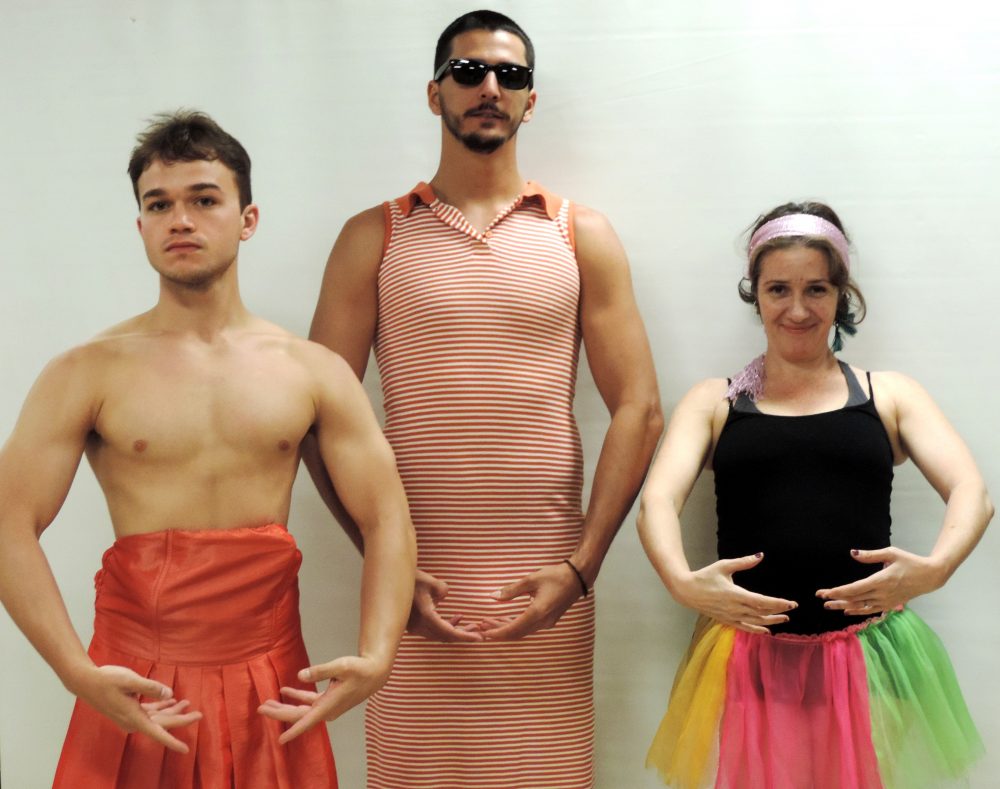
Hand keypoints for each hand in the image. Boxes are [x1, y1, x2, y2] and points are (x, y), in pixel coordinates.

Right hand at [71, 664, 201, 752]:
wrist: (86, 682)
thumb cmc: (106, 680)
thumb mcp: (130, 680)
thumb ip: (151, 687)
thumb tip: (169, 694)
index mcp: (134, 717)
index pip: (158, 732)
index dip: (172, 742)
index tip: (186, 750)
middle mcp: (133, 721)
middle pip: (161, 723)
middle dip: (180, 718)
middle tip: (199, 714)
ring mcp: (130, 716)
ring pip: (156, 717)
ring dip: (171, 710)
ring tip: (187, 703)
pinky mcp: (128, 710)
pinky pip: (148, 712)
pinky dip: (160, 706)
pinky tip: (169, 699)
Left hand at [258, 654, 389, 743]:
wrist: (374, 673)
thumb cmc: (360, 670)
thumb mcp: (341, 666)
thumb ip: (320, 671)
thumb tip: (300, 675)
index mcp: (328, 706)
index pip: (306, 722)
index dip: (292, 731)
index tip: (279, 740)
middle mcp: (326, 710)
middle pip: (298, 716)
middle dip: (278, 713)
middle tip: (261, 708)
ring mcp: (327, 706)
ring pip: (301, 710)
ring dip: (284, 707)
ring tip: (268, 702)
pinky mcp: (328, 700)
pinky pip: (308, 703)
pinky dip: (297, 698)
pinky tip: (286, 691)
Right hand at [406, 568, 482, 641]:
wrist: (391, 580)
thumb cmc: (412, 578)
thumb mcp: (432, 582)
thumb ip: (443, 590)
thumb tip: (444, 597)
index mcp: (426, 616)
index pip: (449, 632)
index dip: (465, 636)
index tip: (479, 638)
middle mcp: (419, 626)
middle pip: (445, 636)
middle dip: (462, 635)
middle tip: (478, 632)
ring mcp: (414, 627)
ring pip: (439, 634)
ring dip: (454, 630)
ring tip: (470, 624)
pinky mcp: (413, 624)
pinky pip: (433, 630)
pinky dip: (445, 626)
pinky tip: (457, 617)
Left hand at [478, 562, 583, 640]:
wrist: (577, 578)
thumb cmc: (556, 576)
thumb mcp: (531, 580)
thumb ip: (511, 590)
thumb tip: (493, 596)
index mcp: (538, 613)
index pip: (514, 629)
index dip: (497, 632)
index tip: (484, 632)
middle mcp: (543, 622)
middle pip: (517, 633)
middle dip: (498, 631)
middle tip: (481, 627)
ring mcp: (547, 623)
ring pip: (522, 631)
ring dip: (505, 628)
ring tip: (489, 623)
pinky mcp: (548, 620)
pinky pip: (528, 627)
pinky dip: (515, 625)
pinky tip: (504, 620)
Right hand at [672, 554, 796, 633]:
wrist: (687, 591)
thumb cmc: (705, 576)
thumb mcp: (724, 566)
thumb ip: (743, 562)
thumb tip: (760, 556)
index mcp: (736, 594)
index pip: (762, 602)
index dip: (778, 603)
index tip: (792, 603)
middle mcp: (735, 608)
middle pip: (762, 613)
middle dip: (778, 611)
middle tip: (792, 609)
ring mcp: (731, 616)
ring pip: (756, 622)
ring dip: (771, 621)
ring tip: (784, 619)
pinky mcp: (727, 620)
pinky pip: (745, 627)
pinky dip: (756, 630)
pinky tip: (766, 631)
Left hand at [817, 547, 942, 614]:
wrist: (929, 577)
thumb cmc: (910, 562)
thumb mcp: (891, 553)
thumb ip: (870, 555)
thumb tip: (853, 553)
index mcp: (881, 580)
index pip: (854, 589)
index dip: (838, 592)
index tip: (824, 592)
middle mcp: (882, 593)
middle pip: (854, 599)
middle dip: (836, 599)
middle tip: (820, 597)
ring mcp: (886, 601)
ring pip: (861, 606)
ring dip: (843, 606)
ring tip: (828, 606)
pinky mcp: (890, 604)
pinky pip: (870, 610)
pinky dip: (858, 611)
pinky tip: (847, 611)